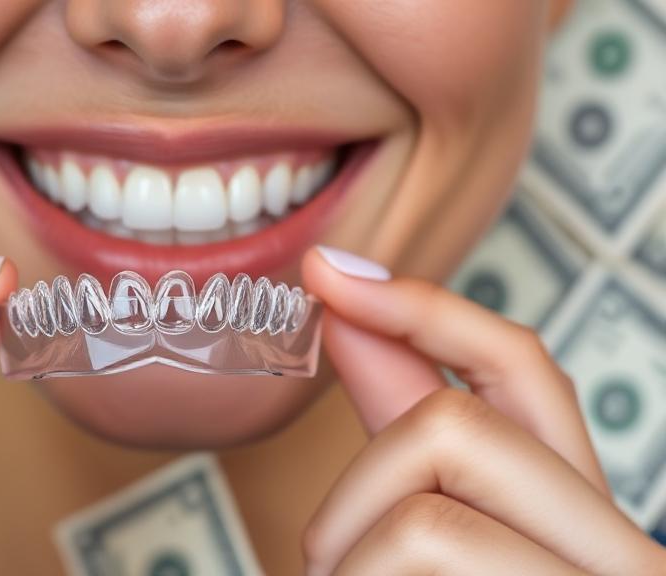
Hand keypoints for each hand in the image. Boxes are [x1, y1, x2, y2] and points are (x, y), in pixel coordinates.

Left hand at [300, 247, 665, 574]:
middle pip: (454, 428)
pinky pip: (415, 556)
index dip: (421, 311)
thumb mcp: (434, 524)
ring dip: (344, 560)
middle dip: (357, 488)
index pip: (522, 365)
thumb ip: (402, 424)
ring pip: (422, 518)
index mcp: (582, 513)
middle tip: (329, 560)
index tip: (326, 275)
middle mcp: (617, 548)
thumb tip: (345, 309)